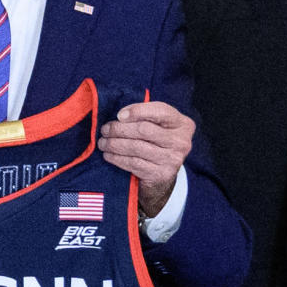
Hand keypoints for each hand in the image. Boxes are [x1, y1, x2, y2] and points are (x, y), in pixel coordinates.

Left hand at [98, 97, 195, 220]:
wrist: (162, 175)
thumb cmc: (155, 142)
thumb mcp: (158, 125)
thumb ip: (145, 115)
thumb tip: (120, 116)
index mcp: (183, 124)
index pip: (160, 111)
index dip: (137, 111)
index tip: (119, 115)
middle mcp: (181, 141)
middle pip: (144, 130)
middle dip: (119, 129)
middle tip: (105, 130)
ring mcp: (173, 159)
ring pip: (136, 147)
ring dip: (114, 144)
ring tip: (103, 142)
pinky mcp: (161, 174)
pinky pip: (133, 163)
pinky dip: (117, 158)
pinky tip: (109, 154)